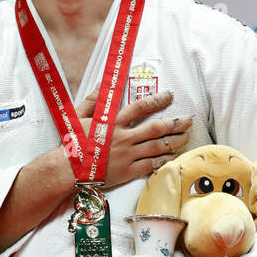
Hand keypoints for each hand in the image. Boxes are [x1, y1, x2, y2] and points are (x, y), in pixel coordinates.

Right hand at [76, 89, 191, 189]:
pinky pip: (150, 165)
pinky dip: (162, 161)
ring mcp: (126, 155)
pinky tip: (172, 157)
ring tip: (185, 138)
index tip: (169, 96)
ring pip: (156, 147)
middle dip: (174, 123)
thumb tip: (102, 84)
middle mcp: (123, 137)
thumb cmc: (72, 143)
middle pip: (155, 128)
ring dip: (173, 142)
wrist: (67, 170)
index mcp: (113, 122)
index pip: (140, 107)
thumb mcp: (78, 116)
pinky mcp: (127, 171)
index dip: (157, 100)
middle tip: (188, 120)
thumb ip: (93, 100)